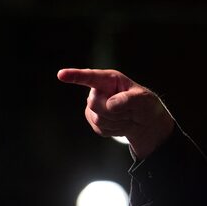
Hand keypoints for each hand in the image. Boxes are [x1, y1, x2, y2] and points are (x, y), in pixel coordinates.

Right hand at [57, 68, 174, 158]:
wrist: (143, 122)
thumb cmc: (145, 104)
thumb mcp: (144, 99)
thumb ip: (128, 99)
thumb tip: (110, 104)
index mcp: (110, 80)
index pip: (90, 77)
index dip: (75, 76)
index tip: (61, 75)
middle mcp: (98, 91)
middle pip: (94, 104)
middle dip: (114, 111)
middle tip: (130, 111)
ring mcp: (94, 107)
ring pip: (98, 119)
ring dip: (117, 121)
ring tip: (126, 117)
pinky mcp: (94, 121)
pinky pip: (100, 129)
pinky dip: (114, 130)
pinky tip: (121, 124)